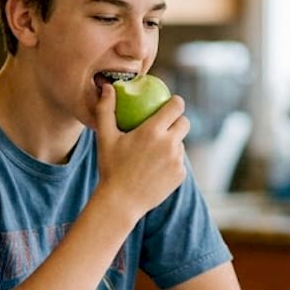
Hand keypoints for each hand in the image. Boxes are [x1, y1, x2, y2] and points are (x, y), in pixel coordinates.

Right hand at [94, 81, 189, 216]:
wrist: (121, 202)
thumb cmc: (110, 168)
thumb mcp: (105, 138)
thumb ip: (106, 110)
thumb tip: (107, 88)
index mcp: (153, 131)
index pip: (176, 106)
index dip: (176, 102)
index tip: (170, 103)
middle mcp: (169, 144)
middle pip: (184, 123)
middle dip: (178, 121)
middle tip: (166, 125)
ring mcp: (177, 161)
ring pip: (180, 144)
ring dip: (172, 143)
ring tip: (155, 150)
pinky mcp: (180, 175)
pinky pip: (179, 162)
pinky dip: (171, 161)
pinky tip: (156, 167)